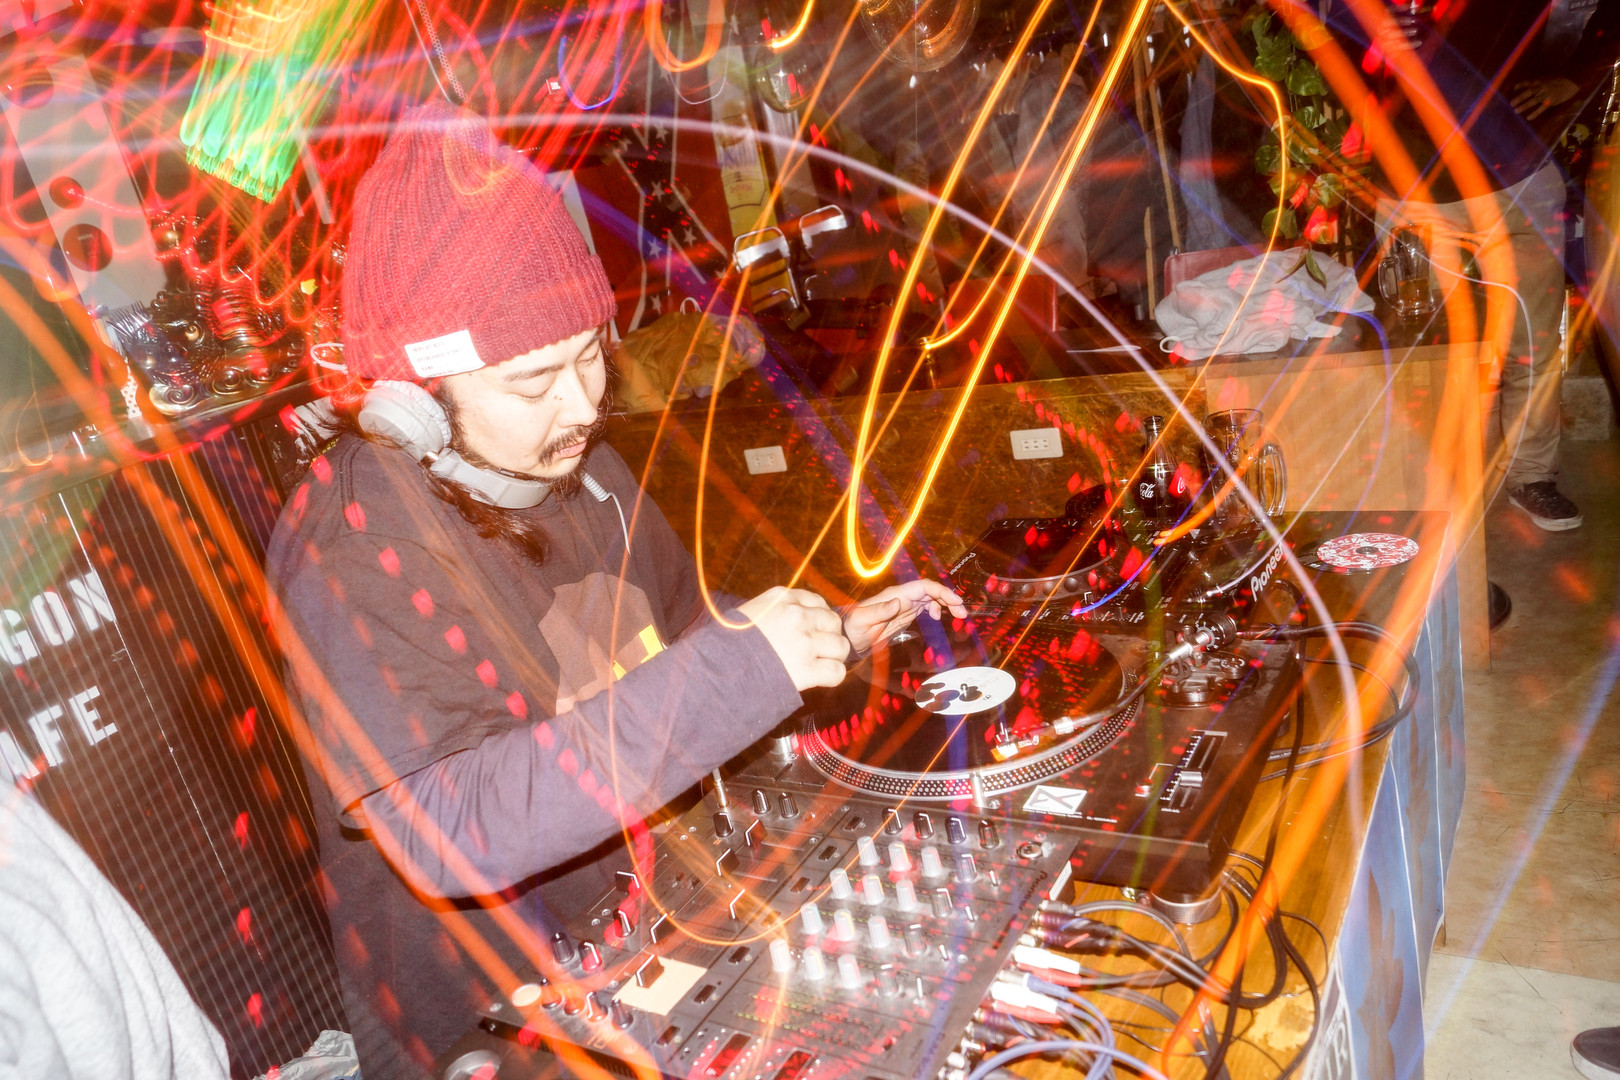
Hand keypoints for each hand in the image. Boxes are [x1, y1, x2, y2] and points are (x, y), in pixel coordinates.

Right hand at [738, 587, 849, 691]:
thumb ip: (775, 609)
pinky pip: (837, 671)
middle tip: (816, 649)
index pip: (817, 601)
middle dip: (829, 636)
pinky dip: (832, 676)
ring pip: (841, 646)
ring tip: (819, 663)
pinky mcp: (806, 670)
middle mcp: (797, 616)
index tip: (811, 630)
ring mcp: (803, 643)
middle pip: (833, 622)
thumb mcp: (750, 612)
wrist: (716, 668)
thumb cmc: (728, 642)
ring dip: (834, 656)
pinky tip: (820, 678)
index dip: (818, 618)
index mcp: (782, 598)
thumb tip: (796, 614)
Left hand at [843, 580, 968, 655]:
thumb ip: (880, 611)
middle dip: (948, 598)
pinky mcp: (904, 614)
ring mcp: (904, 605)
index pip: (923, 587)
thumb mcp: (863, 620)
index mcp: (895, 595)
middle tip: (962, 613)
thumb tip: (898, 602)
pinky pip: (924, 607)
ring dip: (945, 604)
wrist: (848, 638)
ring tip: (958, 616)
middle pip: (930, 591)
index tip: (956, 602)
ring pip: (930, 598)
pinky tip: (938, 618)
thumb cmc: (853, 628)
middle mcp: (901, 597)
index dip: (941, 592)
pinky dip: (936, 609)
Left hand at [1509, 77, 1577, 120]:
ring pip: (1534, 100)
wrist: (1572, 82)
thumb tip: (1525, 87)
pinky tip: (1529, 118)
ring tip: (1516, 111)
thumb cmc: (1558, 81)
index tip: (1514, 88)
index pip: (1528, 82)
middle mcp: (1542, 87)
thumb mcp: (1546, 79)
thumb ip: (1536, 83)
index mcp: (1540, 81)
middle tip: (1511, 104)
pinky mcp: (1552, 100)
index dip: (1520, 85)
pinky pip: (1542, 107)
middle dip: (1520, 98)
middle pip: (1529, 92)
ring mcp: (1547, 94)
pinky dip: (1535, 113)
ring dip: (1524, 105)